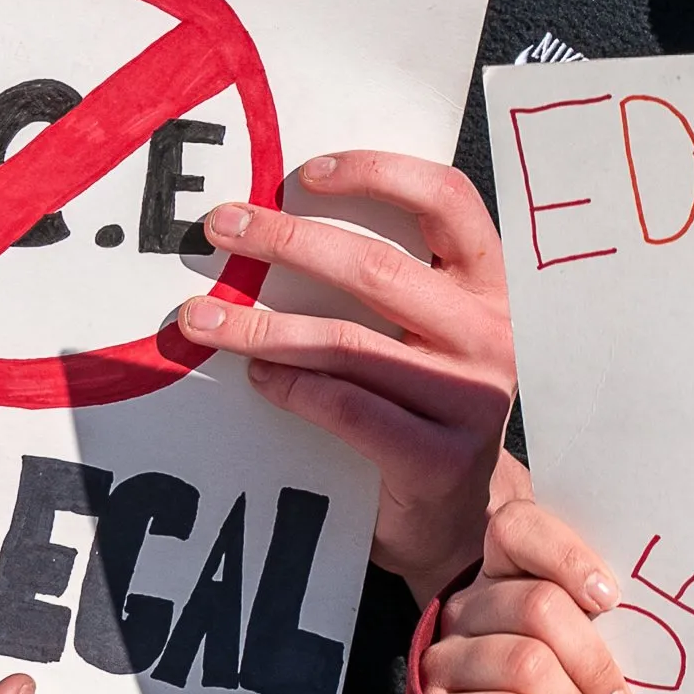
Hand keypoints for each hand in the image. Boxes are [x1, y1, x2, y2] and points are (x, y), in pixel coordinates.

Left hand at [167, 148, 515, 589]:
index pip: (450, 201)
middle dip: (286, 240)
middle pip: (379, 267)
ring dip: (260, 324)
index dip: (379, 174)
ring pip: (348, 342)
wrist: (464, 520)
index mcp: (493, 287)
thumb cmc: (428, 408)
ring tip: (199, 317)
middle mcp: (494, 334)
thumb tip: (282, 217)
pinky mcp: (438, 457)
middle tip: (222, 229)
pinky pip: (344, 408)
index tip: (307, 173)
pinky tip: (255, 376)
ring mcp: (472, 398)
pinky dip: (288, 386)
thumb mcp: (433, 332)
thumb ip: (395, 282)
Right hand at [419, 491, 634, 693]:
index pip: (517, 527)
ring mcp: (446, 656)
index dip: (567, 556)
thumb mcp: (573, 632)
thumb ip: (594, 608)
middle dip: (594, 661)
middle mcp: (467, 606)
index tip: (611, 598)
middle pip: (538, 606)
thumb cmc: (557, 677)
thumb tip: (654, 609)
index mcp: (500, 568)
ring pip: (525, 664)